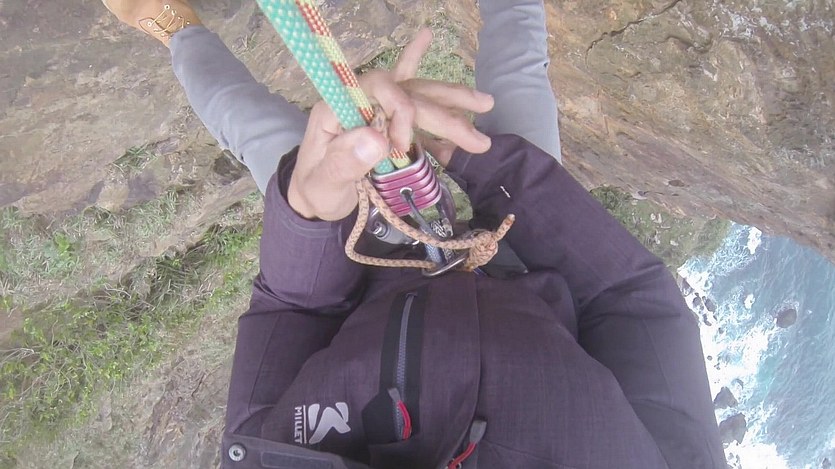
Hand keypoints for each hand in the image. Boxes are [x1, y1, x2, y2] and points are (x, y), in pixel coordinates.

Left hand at [287, 29, 493, 220]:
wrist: (314, 197)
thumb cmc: (315, 191)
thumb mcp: (323, 184)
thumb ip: (344, 162)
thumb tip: (378, 138)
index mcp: (339, 104)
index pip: (379, 86)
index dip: (401, 110)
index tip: (402, 148)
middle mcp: (360, 99)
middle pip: (408, 92)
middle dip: (445, 111)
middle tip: (478, 138)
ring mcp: (377, 109)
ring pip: (419, 94)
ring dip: (453, 100)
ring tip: (487, 103)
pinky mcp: (389, 122)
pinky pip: (416, 104)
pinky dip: (440, 107)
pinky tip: (464, 112)